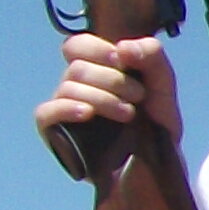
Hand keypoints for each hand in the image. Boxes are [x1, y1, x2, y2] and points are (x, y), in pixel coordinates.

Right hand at [36, 31, 179, 148]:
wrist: (157, 163)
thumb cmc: (157, 121)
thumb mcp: (162, 84)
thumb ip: (151, 56)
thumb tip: (122, 47)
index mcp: (96, 70)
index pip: (77, 46)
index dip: (96, 49)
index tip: (122, 60)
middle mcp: (76, 87)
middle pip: (77, 68)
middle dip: (112, 79)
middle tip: (139, 95)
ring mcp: (64, 109)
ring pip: (67, 88)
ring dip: (102, 98)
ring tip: (129, 114)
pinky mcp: (55, 132)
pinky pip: (45, 113)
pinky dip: (66, 109)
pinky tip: (87, 114)